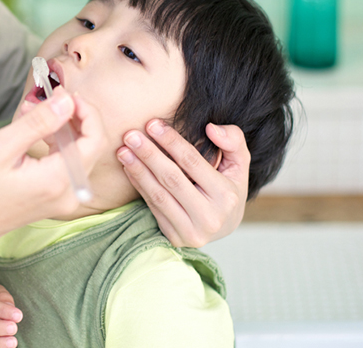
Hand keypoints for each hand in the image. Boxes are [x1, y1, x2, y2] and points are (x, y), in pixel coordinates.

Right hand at [0, 88, 106, 248]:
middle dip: (72, 116)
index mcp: (58, 180)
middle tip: (49, 98)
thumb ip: (38, 123)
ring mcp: (67, 197)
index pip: (94, 140)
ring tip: (33, 112)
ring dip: (63, 128)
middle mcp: (69, 192)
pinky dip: (57, 143)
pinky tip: (36, 132)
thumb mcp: (2, 147)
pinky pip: (69, 163)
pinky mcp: (60, 197)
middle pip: (90, 145)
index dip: (87, 112)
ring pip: (79, 151)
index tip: (66, 95)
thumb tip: (66, 101)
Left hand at [116, 120, 249, 247]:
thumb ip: (233, 141)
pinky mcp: (175, 238)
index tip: (152, 124)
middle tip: (130, 135)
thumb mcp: (239, 163)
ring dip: (137, 171)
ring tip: (123, 151)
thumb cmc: (228, 187)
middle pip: (172, 179)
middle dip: (149, 155)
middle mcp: (210, 217)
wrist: (224, 226)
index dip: (171, 142)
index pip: (193, 162)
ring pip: (158, 195)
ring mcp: (191, 231)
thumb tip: (211, 128)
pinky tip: (128, 168)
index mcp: (227, 196)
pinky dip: (139, 186)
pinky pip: (152, 207)